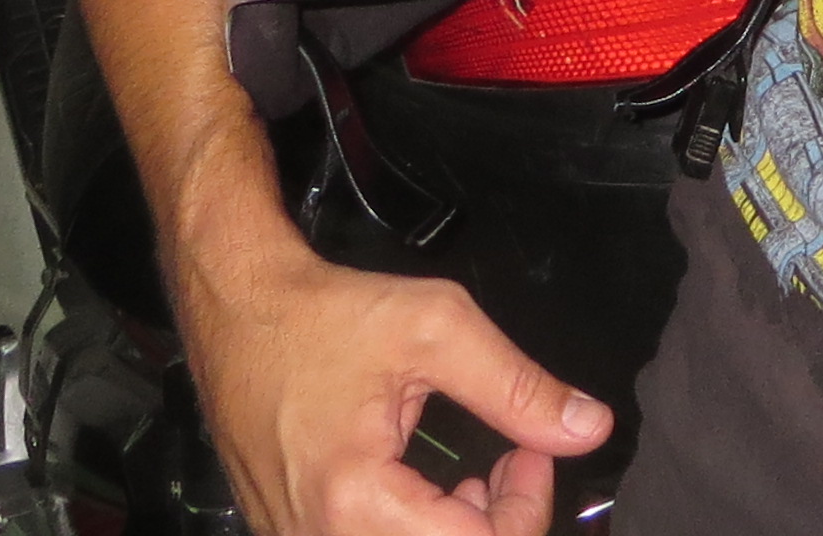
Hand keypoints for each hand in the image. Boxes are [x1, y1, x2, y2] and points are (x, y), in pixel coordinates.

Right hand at [178, 232, 611, 535]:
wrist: (236, 309)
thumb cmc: (322, 315)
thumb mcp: (436, 329)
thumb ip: (517, 386)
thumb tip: (586, 427)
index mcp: (356, 502)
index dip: (528, 507)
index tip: (533, 453)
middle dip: (497, 523)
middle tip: (512, 463)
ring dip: (458, 531)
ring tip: (474, 476)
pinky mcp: (293, 535)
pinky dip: (416, 531)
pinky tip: (430, 489)